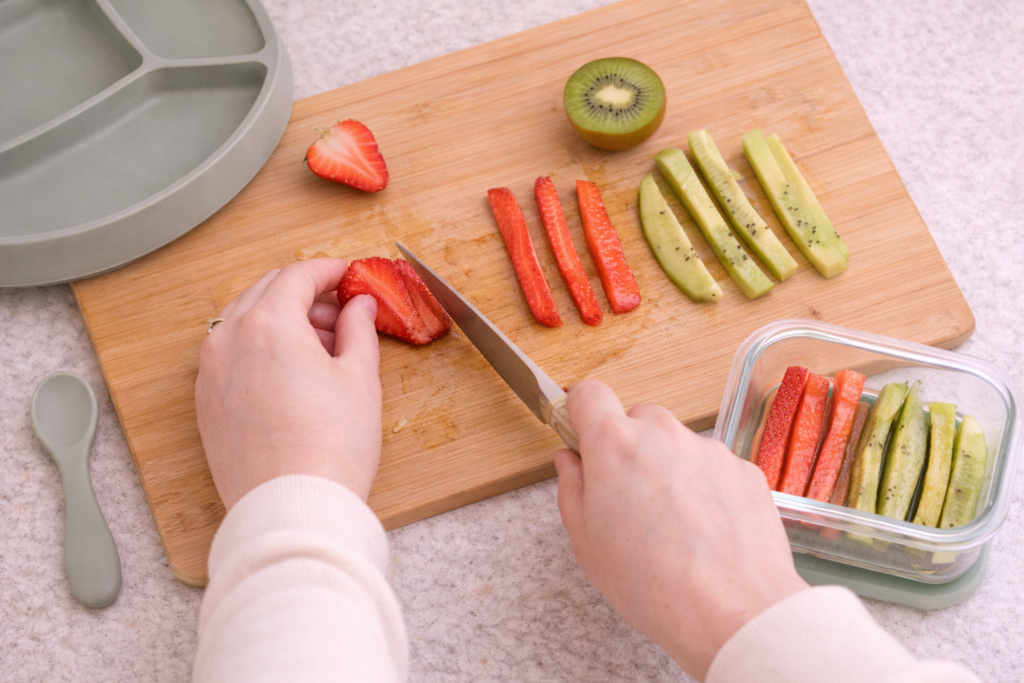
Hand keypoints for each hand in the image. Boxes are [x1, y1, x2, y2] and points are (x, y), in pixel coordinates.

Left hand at [195, 258, 381, 508]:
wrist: (292, 510)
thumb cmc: (329, 448)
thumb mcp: (360, 379)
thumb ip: (358, 330)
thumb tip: (358, 307)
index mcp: (267, 323)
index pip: (298, 275)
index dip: (329, 270)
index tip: (348, 274)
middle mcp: (228, 339)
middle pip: (266, 292)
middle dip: (305, 293)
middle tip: (342, 311)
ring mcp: (211, 372)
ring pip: (244, 321)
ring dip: (281, 319)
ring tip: (322, 346)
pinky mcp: (207, 402)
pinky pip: (231, 355)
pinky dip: (260, 348)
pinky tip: (292, 373)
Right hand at [553, 380, 807, 681]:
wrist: (732, 611)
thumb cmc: (654, 584)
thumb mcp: (586, 541)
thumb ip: (572, 487)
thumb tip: (571, 461)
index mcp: (615, 445)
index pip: (588, 394)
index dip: (580, 409)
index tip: (579, 429)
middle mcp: (664, 434)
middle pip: (636, 419)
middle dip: (627, 448)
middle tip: (626, 498)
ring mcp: (708, 449)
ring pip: (677, 444)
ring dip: (668, 469)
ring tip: (671, 526)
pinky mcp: (743, 469)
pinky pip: (712, 467)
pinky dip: (704, 489)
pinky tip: (703, 533)